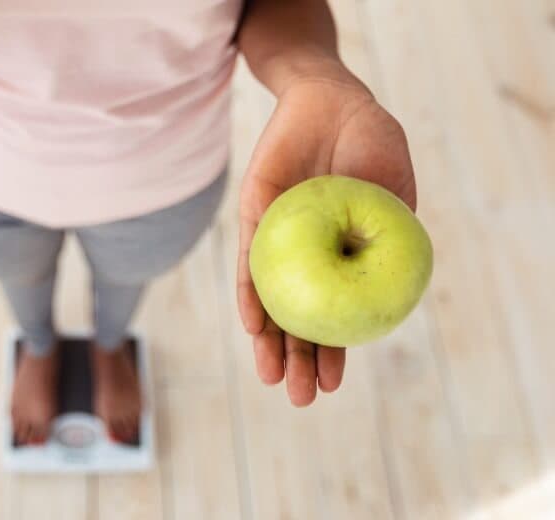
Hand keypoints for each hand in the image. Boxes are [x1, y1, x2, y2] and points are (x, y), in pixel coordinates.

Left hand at [237, 74, 416, 405]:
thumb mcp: (392, 190)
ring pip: (268, 299)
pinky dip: (250, 291)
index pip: (333, 316)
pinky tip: (253, 323)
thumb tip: (386, 286)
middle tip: (300, 398)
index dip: (331, 352)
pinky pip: (248, 260)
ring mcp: (276, 239)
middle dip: (296, 360)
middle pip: (296, 318)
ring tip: (273, 376)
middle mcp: (305, 257)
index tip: (331, 385)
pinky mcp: (253, 215)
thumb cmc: (370, 142)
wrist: (331, 98)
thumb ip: (389, 233)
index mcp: (340, 259)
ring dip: (269, 339)